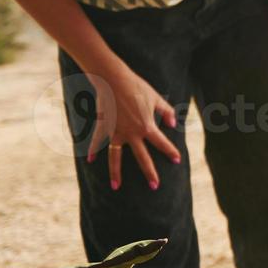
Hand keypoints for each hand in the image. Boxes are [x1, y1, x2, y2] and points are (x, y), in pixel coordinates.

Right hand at [86, 67, 180, 191]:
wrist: (114, 80)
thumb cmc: (138, 87)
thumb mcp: (156, 98)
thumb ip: (167, 112)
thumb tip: (174, 125)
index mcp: (146, 126)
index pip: (161, 143)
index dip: (170, 151)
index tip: (177, 160)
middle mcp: (131, 133)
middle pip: (142, 157)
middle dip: (149, 172)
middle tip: (155, 186)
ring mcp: (116, 132)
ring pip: (116, 157)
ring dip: (116, 172)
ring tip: (116, 186)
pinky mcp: (104, 127)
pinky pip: (98, 142)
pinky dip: (94, 151)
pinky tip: (91, 161)